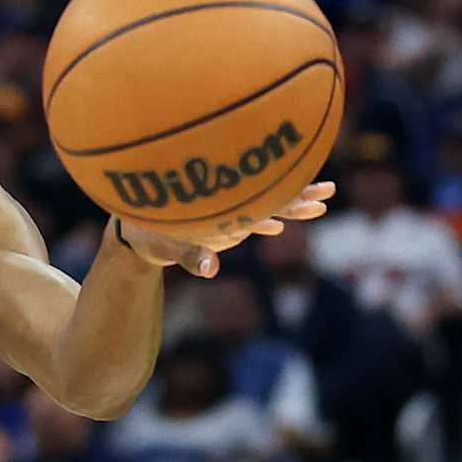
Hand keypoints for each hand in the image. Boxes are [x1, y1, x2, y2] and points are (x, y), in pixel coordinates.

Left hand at [115, 181, 333, 279]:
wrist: (131, 229)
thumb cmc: (148, 231)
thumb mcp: (167, 245)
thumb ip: (190, 257)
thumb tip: (211, 270)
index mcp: (225, 203)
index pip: (268, 197)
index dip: (294, 195)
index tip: (322, 194)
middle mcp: (230, 204)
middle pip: (274, 195)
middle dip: (301, 193)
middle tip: (330, 191)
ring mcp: (227, 212)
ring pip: (267, 204)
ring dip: (290, 205)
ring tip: (321, 203)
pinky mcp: (218, 223)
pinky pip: (248, 219)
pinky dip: (265, 220)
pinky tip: (278, 227)